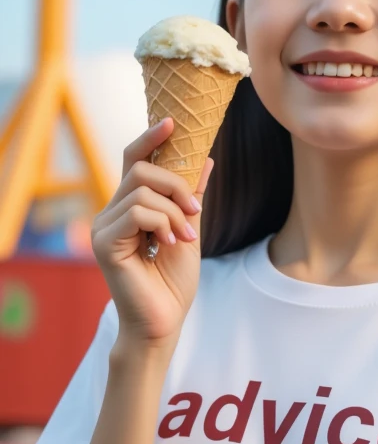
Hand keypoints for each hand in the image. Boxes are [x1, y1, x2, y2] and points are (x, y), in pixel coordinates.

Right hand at [91, 118, 213, 347]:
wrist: (164, 321)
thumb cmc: (173, 282)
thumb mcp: (189, 230)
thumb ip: (190, 197)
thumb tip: (206, 159)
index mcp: (130, 207)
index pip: (134, 160)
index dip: (151, 137)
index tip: (173, 122)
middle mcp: (112, 212)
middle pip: (141, 168)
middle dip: (176, 183)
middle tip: (194, 211)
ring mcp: (104, 227)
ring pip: (142, 190)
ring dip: (173, 210)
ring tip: (185, 236)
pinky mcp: (104, 243)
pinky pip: (137, 212)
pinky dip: (162, 223)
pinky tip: (171, 243)